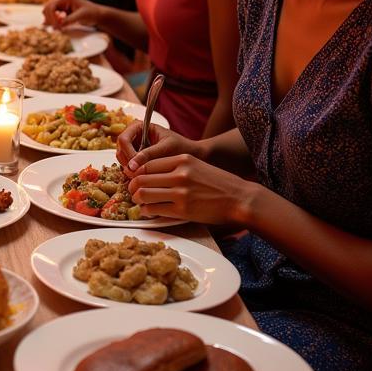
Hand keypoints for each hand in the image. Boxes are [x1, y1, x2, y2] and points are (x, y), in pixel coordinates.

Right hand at [42, 0, 103, 29]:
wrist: (97, 15)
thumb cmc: (92, 13)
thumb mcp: (81, 16)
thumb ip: (69, 20)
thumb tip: (56, 26)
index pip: (51, 5)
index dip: (52, 17)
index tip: (57, 27)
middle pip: (47, 8)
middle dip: (49, 19)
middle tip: (56, 29)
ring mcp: (61, 4)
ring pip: (48, 12)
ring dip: (50, 20)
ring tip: (57, 28)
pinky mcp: (61, 11)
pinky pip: (52, 16)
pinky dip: (52, 22)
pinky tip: (56, 28)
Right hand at [115, 122, 200, 171]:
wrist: (191, 154)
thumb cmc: (181, 147)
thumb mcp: (166, 149)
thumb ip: (149, 155)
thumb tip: (131, 166)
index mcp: (138, 126)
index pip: (123, 139)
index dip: (128, 153)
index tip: (136, 167)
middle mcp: (132, 135)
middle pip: (119, 149)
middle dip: (128, 163)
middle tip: (140, 174)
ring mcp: (132, 146)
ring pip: (122, 159)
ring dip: (130, 168)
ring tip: (145, 175)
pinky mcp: (135, 157)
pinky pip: (127, 165)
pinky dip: (133, 172)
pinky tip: (145, 176)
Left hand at [126, 152, 255, 225]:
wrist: (240, 199)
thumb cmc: (218, 182)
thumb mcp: (195, 165)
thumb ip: (174, 167)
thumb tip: (148, 173)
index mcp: (181, 160)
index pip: (147, 163)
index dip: (136, 172)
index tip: (133, 178)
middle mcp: (179, 174)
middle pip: (141, 178)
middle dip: (132, 186)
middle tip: (131, 191)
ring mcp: (180, 192)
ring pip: (144, 194)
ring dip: (137, 199)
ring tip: (138, 201)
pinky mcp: (182, 210)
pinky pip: (154, 209)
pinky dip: (147, 211)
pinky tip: (149, 211)